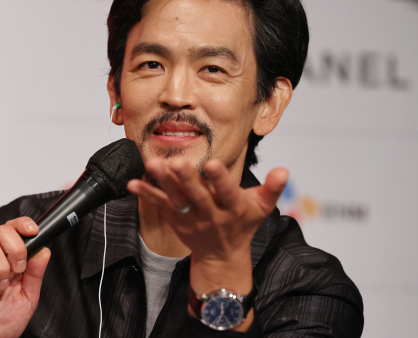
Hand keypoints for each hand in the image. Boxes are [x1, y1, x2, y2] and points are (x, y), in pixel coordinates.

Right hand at [0, 217, 50, 337]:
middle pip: (2, 231)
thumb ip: (36, 273)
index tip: (33, 231)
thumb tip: (44, 250)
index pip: (16, 231)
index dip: (23, 225)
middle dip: (15, 248)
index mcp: (12, 260)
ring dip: (0, 269)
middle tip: (17, 269)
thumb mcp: (29, 297)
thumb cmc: (6, 321)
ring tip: (1, 287)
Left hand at [127, 157, 286, 288]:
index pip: (228, 193)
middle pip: (198, 197)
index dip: (221, 180)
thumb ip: (272, 188)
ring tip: (153, 164)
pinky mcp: (175, 220)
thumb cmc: (242, 225)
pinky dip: (146, 194)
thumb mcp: (262, 208)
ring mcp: (191, 219)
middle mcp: (211, 215)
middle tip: (176, 162)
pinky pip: (160, 206)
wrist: (223, 256)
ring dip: (162, 183)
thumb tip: (284, 170)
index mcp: (233, 210)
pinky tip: (133, 183)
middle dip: (187, 179)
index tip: (213, 163)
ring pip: (176, 200)